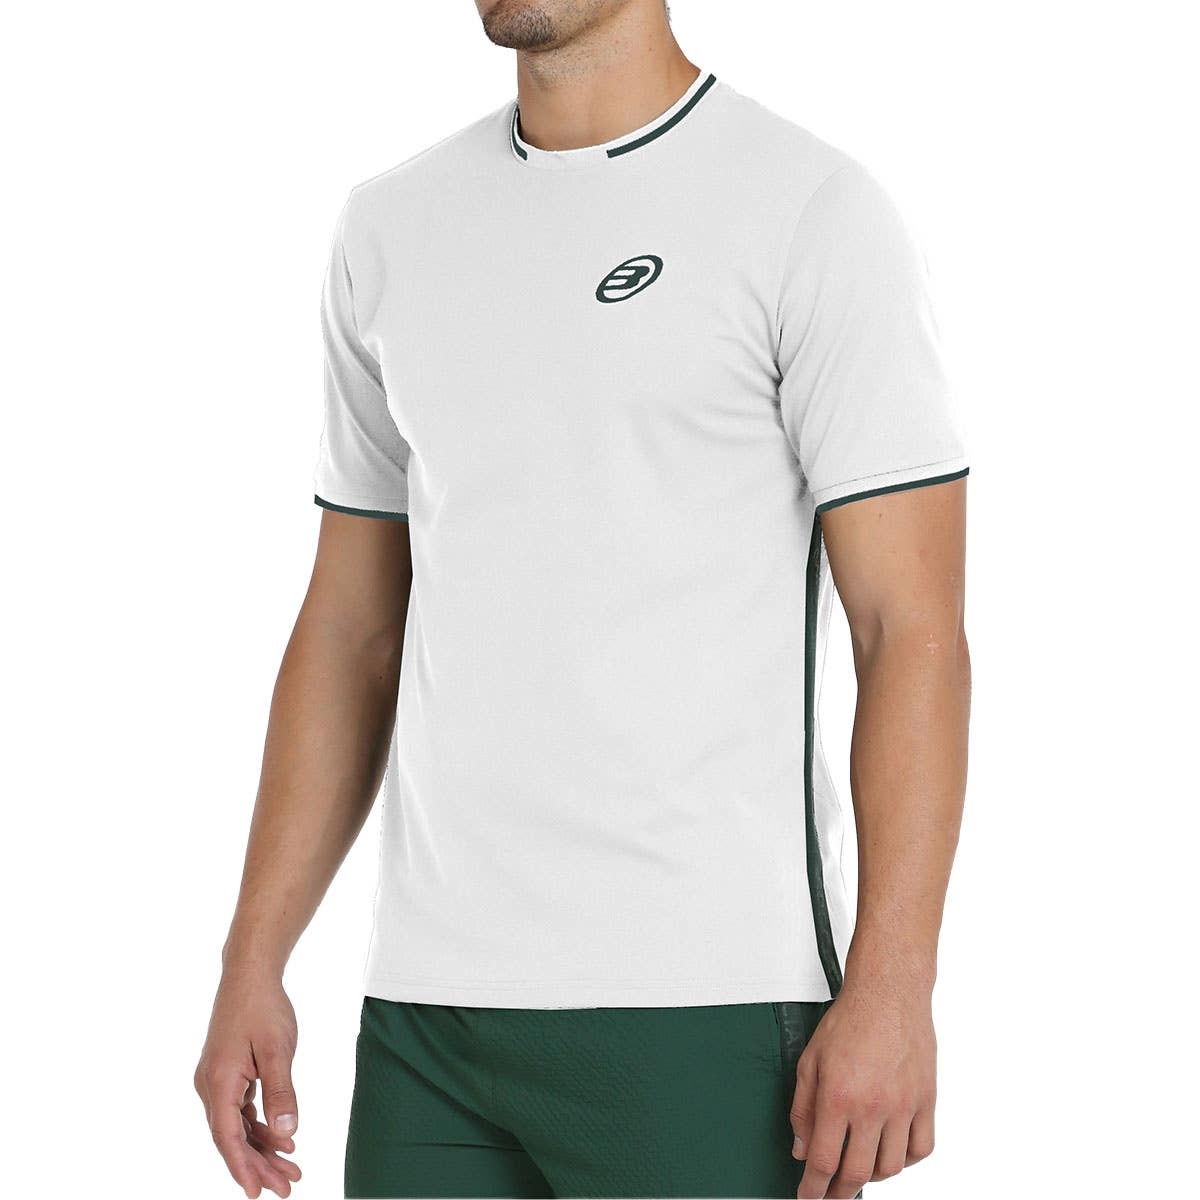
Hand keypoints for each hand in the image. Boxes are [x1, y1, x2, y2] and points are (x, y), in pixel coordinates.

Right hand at [195, 973, 302, 1197]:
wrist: (249, 975)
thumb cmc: (263, 1007)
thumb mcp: (278, 1049)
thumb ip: (281, 1091)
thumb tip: (286, 1132)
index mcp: (218, 1081)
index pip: (227, 1136)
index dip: (243, 1167)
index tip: (258, 1192)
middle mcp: (211, 1086)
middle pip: (232, 1137)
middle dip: (259, 1165)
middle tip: (288, 1187)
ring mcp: (217, 1081)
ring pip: (237, 1126)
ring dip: (262, 1148)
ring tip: (292, 1169)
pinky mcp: (227, 1075)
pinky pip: (241, 1110)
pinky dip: (259, 1126)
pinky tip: (281, 1140)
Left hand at [789, 981, 936, 1197]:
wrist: (887, 994)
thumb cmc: (849, 1020)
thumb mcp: (810, 1061)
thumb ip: (802, 1109)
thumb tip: (802, 1148)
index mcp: (839, 1096)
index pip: (824, 1161)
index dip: (814, 1188)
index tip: (809, 1197)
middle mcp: (873, 1106)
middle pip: (857, 1173)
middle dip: (840, 1191)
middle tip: (831, 1192)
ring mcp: (904, 1106)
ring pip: (891, 1168)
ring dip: (872, 1176)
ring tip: (859, 1168)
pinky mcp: (926, 1101)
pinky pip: (921, 1149)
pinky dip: (905, 1160)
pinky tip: (891, 1152)